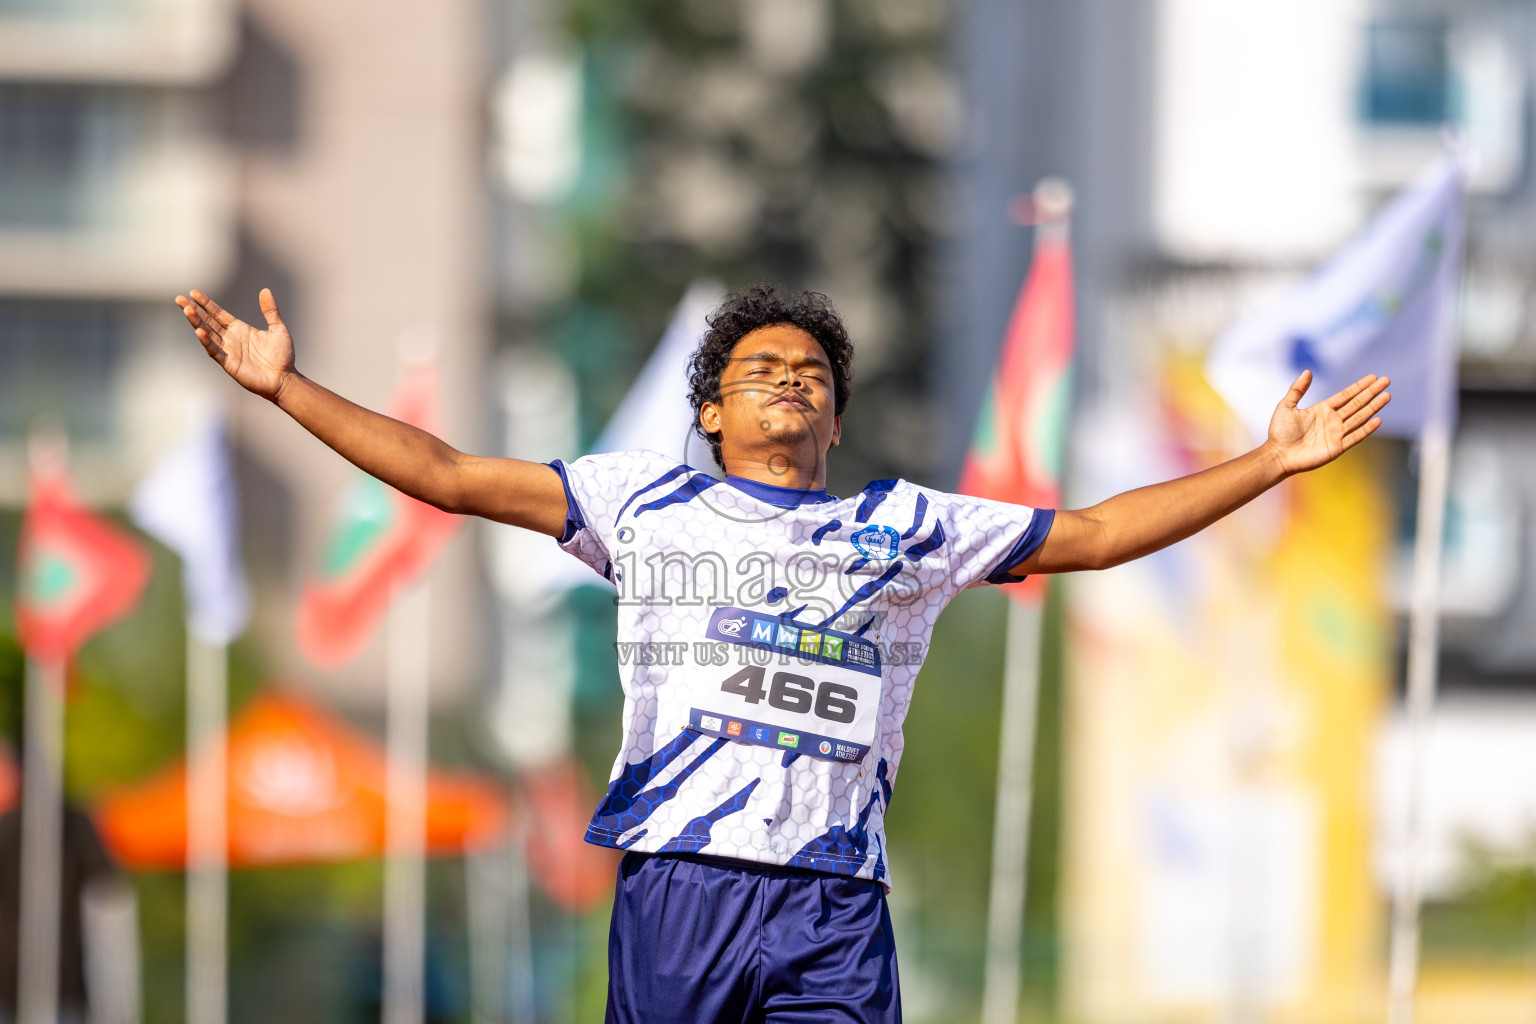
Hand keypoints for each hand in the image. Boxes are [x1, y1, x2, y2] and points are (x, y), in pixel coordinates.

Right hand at [174, 288, 295, 402]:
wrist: (285, 379)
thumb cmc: (282, 356)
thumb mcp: (278, 329)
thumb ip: (270, 311)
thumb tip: (265, 290)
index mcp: (239, 329)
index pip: (218, 314)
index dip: (206, 304)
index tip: (193, 293)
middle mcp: (230, 338)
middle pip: (208, 321)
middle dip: (194, 310)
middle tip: (179, 299)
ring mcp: (228, 351)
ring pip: (208, 334)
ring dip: (197, 323)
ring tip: (187, 310)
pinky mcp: (229, 363)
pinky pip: (215, 351)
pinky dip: (207, 342)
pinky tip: (199, 331)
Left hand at [1265, 370, 1390, 475]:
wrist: (1277, 455)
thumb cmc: (1279, 432)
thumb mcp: (1286, 406)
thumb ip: (1297, 389)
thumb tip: (1308, 371)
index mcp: (1322, 409)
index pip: (1346, 395)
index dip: (1359, 386)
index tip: (1373, 377)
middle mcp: (1332, 420)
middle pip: (1357, 403)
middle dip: (1371, 392)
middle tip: (1387, 380)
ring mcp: (1336, 434)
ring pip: (1359, 417)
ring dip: (1373, 407)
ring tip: (1386, 396)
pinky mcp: (1337, 447)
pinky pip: (1355, 437)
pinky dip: (1366, 429)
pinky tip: (1377, 420)